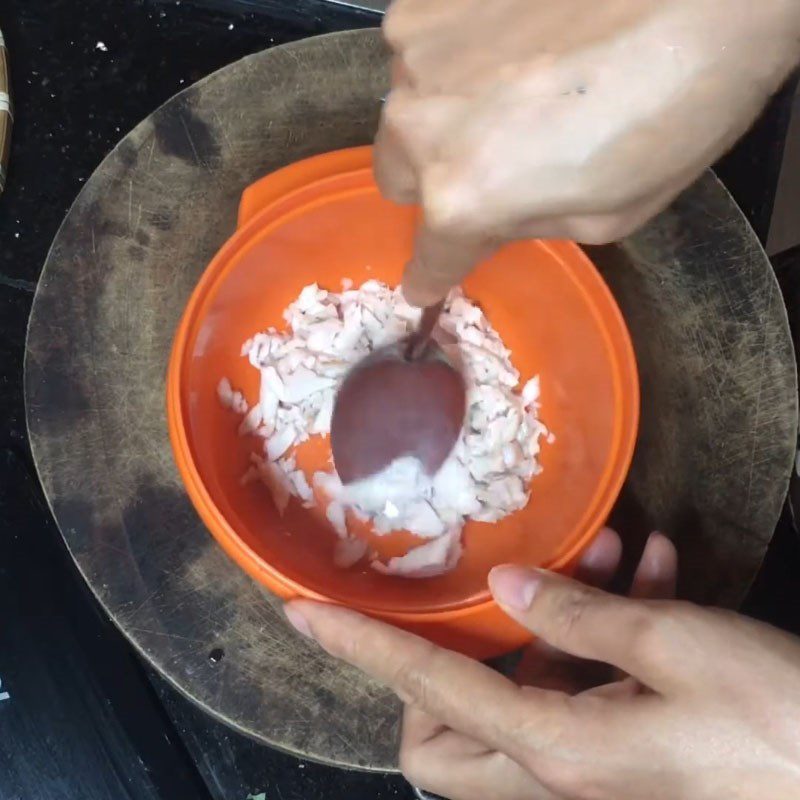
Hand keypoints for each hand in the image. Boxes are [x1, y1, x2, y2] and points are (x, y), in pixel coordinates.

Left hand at [284, 529, 799, 799]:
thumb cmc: (778, 720)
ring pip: (524, 694)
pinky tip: (660, 570)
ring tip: (617, 553)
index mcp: (557, 753)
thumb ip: (579, 618)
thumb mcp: (677, 650)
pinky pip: (589, 689)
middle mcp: (560, 771)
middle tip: (487, 599)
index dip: (358, 650)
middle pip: (447, 728)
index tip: (302, 612)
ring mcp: (594, 766)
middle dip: (447, 661)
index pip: (425, 693)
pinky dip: (611, 631)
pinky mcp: (629, 748)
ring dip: (560, 620)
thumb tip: (503, 588)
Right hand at [375, 0, 799, 304]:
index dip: (432, 273)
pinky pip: (424, 47)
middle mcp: (420, 126)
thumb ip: (523, 226)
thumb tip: (489, 220)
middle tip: (496, 161)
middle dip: (436, 180)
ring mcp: (418, 50)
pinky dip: (456, 55)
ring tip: (518, 86)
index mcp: (463, 197)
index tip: (428, 280)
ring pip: (408, 107)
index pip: (425, 259)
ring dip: (446, 111)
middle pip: (397, 177)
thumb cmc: (674, 109)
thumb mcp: (604, 215)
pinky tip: (514, 40)